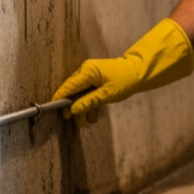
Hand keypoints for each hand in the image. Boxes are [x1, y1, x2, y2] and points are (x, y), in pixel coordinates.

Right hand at [52, 18, 193, 118]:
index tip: (53, 108)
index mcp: (87, 71)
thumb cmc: (125, 81)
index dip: (60, 98)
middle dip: (73, 107)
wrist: (140, 72)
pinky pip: (89, 92)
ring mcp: (91, 74)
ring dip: (83, 108)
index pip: (69, 86)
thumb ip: (88, 102)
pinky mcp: (97, 79)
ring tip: (84, 122)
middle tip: (72, 121)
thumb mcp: (106, 95)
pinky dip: (90, 103)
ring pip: (81, 94)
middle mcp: (86, 71)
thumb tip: (73, 109)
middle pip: (73, 91)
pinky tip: (92, 116)